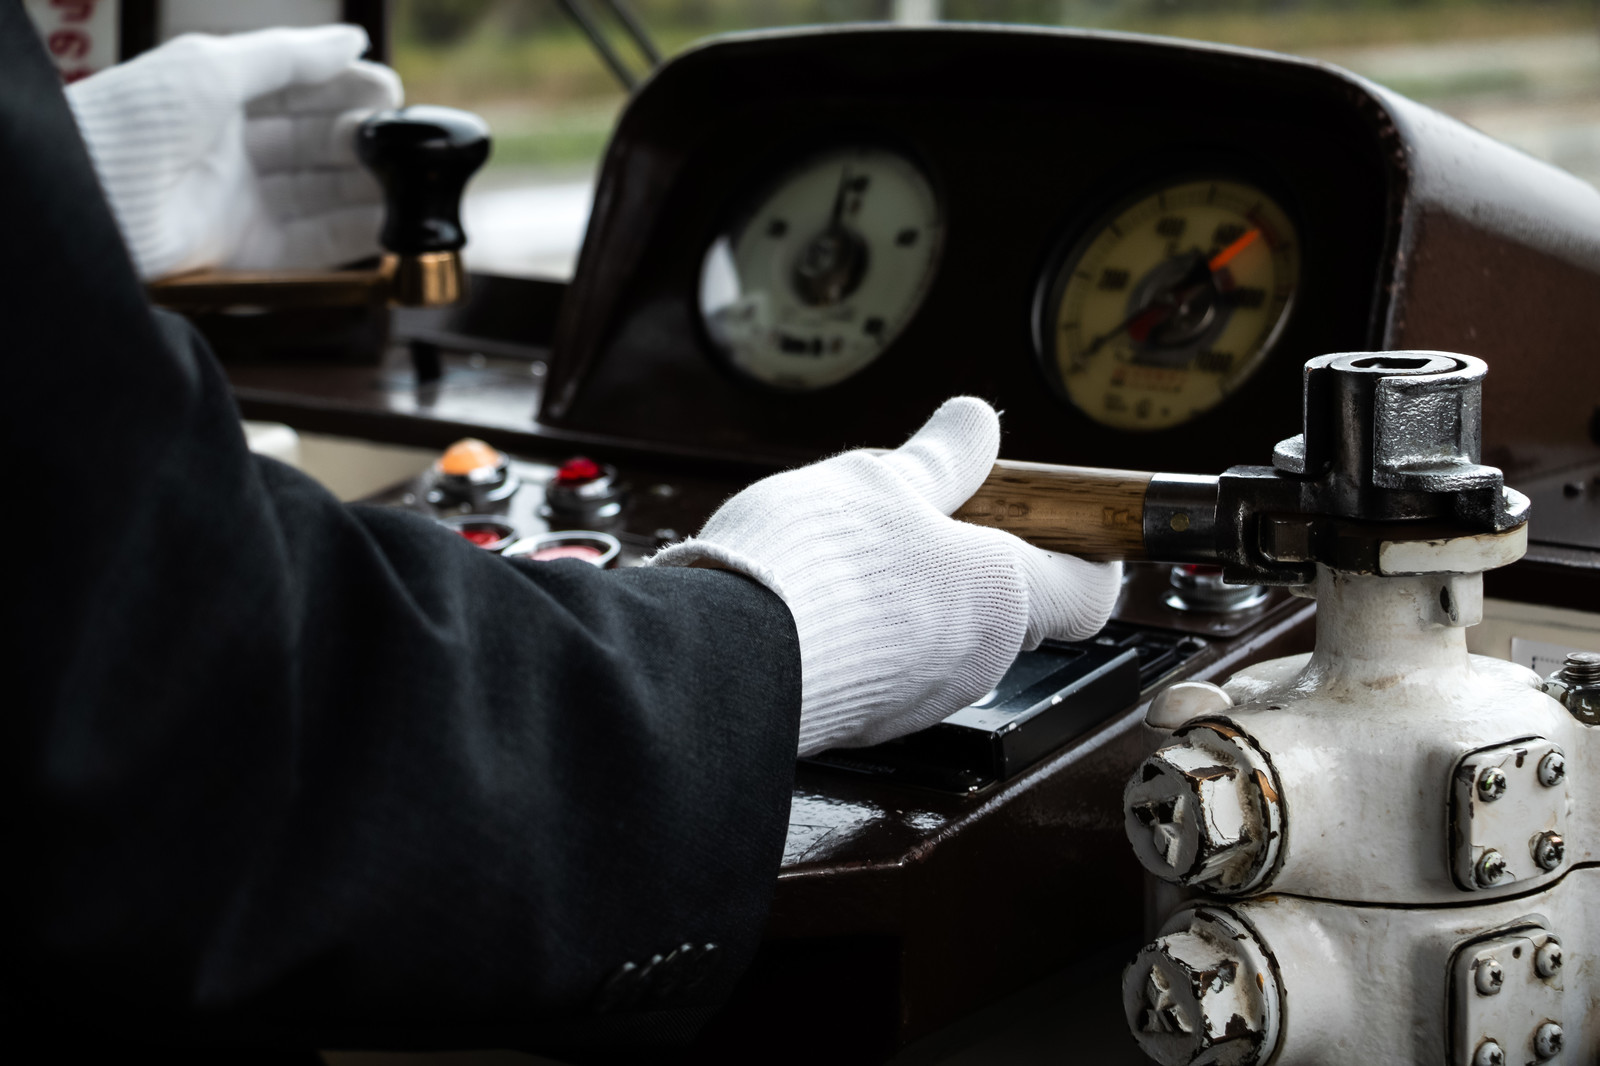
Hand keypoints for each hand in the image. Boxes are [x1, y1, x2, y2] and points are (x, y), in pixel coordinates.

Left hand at [65, 25, 401, 280]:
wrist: (86, 193)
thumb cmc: (132, 120)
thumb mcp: (213, 67)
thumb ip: (289, 56)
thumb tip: (354, 40)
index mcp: (218, 99)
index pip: (299, 91)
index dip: (346, 90)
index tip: (391, 91)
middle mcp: (233, 153)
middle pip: (316, 144)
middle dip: (362, 139)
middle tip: (402, 141)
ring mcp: (242, 204)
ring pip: (323, 195)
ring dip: (367, 188)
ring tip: (408, 181)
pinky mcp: (249, 254)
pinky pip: (314, 245)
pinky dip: (354, 235)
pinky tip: (388, 223)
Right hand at [648, 398, 1122, 754]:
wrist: (726, 658)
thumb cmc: (815, 569)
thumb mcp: (881, 479)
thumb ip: (942, 458)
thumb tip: (976, 424)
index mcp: (1001, 594)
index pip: (1089, 589)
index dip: (1086, 552)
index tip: (1066, 523)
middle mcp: (975, 659)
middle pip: (1007, 607)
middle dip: (972, 559)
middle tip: (922, 513)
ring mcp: (920, 697)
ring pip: (942, 636)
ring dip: (914, 594)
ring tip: (852, 551)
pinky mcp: (867, 719)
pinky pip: (888, 666)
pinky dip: (869, 632)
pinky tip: (822, 598)